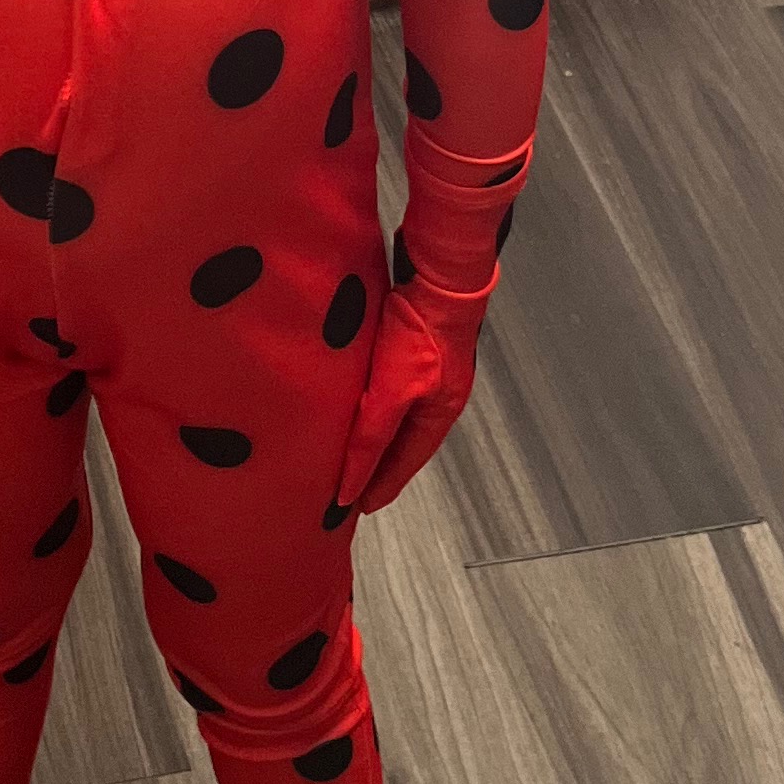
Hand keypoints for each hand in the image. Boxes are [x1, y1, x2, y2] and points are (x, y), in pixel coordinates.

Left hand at [333, 270, 485, 519]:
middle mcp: (437, 395)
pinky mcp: (412, 341)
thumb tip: (350, 483)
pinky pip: (386, 384)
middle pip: (402, 440)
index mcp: (440, 413)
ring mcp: (427, 367)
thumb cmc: (420, 337)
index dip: (381, 485)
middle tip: (346, 485)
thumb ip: (371, 436)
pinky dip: (369, 401)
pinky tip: (351, 398)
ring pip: (394, 412)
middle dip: (377, 464)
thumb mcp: (392, 392)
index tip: (357, 508)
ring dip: (372, 432)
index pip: (406, 462)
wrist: (441, 275)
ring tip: (343, 447)